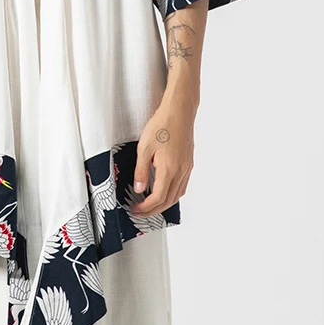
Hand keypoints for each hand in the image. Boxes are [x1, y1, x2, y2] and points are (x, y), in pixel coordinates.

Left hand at [130, 91, 195, 216]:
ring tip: (150, 205)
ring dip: (164, 204)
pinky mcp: (189, 164)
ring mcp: (187, 168)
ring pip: (177, 195)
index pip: (157, 198)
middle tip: (140, 212)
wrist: (179, 112)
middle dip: (154, 210)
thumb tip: (138, 189)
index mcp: (169, 170)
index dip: (146, 208)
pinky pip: (182, 186)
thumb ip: (141, 171)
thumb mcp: (144, 148)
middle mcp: (181, 172)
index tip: (135, 209)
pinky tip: (164, 191)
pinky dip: (173, 194)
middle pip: (169, 200)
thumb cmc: (162, 126)